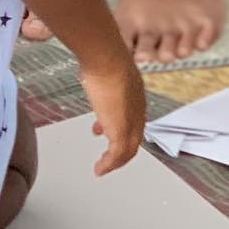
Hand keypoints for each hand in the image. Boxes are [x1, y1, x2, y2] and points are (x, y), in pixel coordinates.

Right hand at [81, 55, 145, 175]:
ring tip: (105, 165)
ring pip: (128, 149)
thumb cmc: (103, 58)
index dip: (122, 126)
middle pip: (133, 136)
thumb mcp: (105, 67)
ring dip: (115, 159)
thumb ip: (102, 71)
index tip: (108, 129)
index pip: (133, 118)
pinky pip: (117, 156)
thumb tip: (92, 65)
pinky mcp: (121, 133)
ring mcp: (130, 122)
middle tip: (110, 155)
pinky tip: (99, 169)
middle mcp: (137, 110)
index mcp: (135, 95)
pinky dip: (109, 165)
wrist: (107, 60)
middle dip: (121, 146)